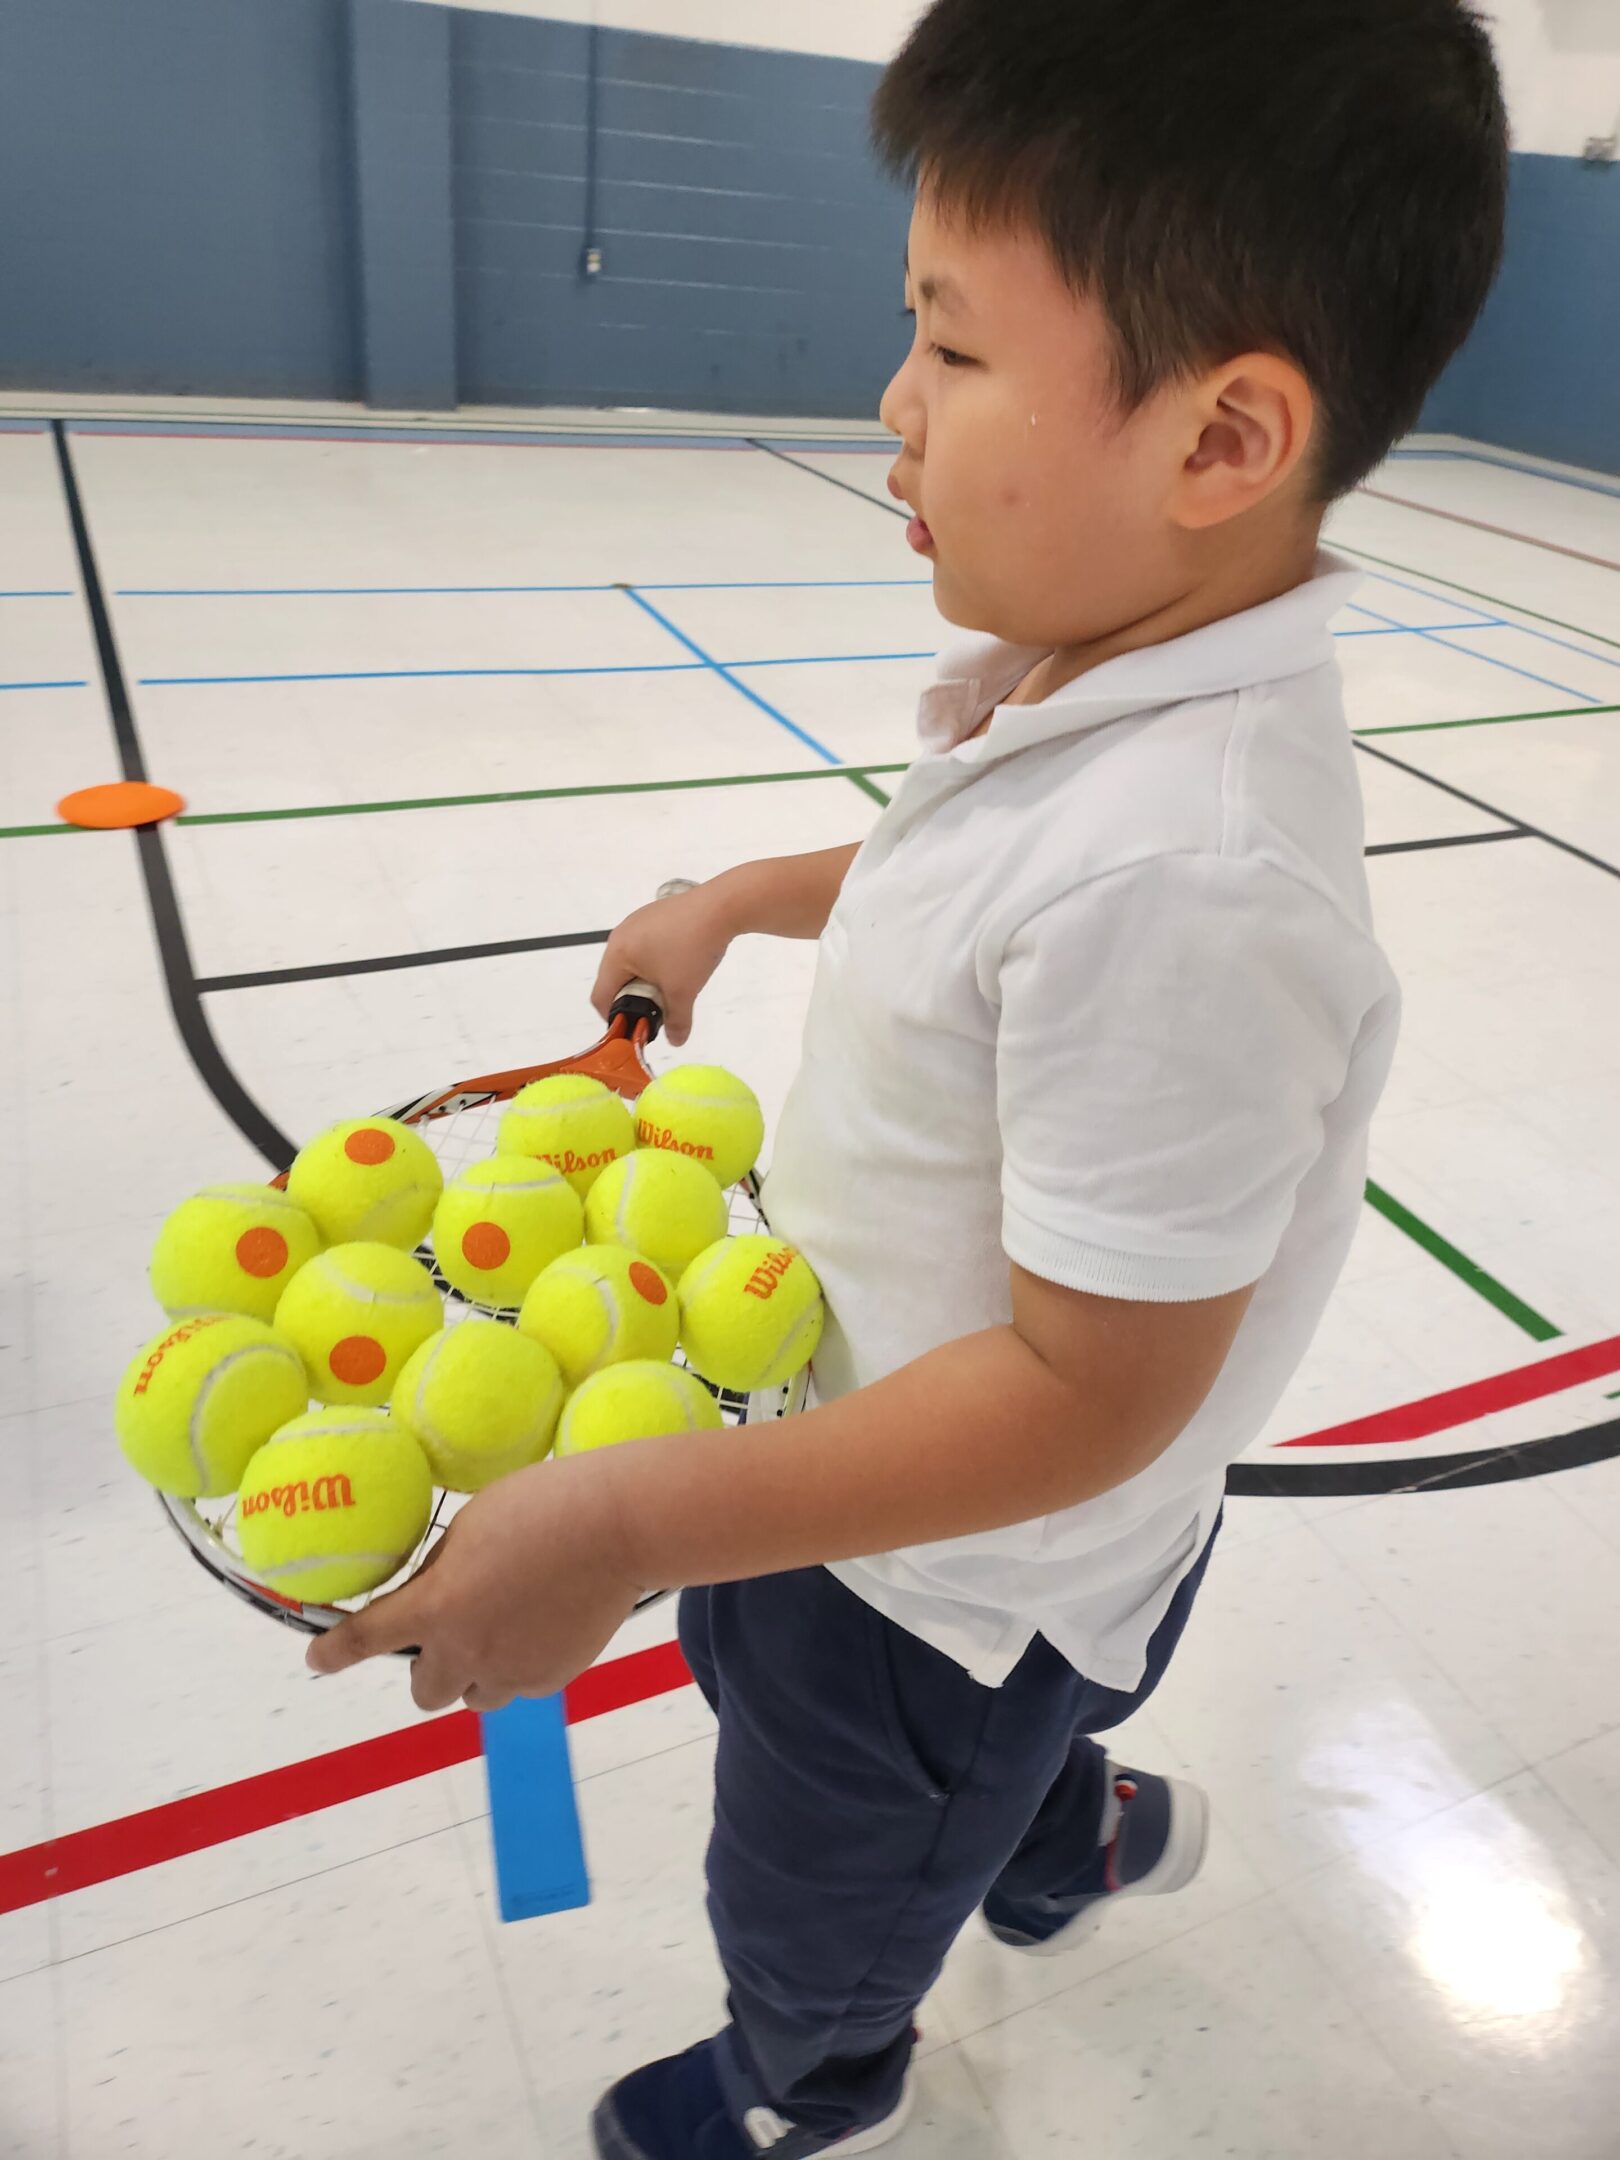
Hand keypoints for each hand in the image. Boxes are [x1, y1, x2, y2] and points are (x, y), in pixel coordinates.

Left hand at [305, 1456, 642, 1712]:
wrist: (617, 1526)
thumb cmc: (540, 1506)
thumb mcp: (471, 1525)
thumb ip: (444, 1569)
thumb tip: (437, 1590)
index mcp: (437, 1606)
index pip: (367, 1638)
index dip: (334, 1652)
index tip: (316, 1659)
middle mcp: (467, 1650)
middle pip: (424, 1692)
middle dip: (431, 1666)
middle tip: (453, 1632)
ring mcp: (513, 1671)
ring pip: (476, 1694)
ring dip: (477, 1669)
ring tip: (509, 1625)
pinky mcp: (554, 1677)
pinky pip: (523, 1683)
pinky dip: (523, 1662)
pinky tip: (547, 1621)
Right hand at [592, 881, 734, 1047]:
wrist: (721, 906)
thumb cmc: (692, 949)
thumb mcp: (683, 991)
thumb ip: (677, 1021)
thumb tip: (676, 1041)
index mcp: (617, 953)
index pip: (601, 996)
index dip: (615, 1017)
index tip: (637, 1026)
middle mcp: (620, 934)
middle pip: (615, 978)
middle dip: (634, 998)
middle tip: (658, 1008)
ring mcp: (637, 921)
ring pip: (632, 961)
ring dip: (647, 979)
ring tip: (672, 984)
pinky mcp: (654, 914)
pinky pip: (646, 945)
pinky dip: (657, 961)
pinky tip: (680, 961)